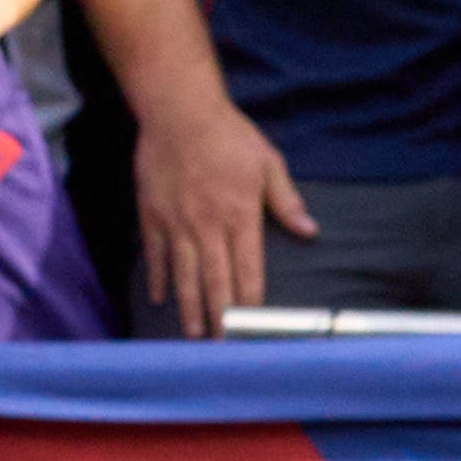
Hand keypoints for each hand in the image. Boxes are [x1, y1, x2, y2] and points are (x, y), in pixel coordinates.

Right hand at [133, 90, 318, 336]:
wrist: (179, 113)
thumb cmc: (229, 136)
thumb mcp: (268, 163)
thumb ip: (286, 201)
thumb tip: (309, 229)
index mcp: (241, 215)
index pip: (248, 270)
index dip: (250, 303)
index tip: (252, 329)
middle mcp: (207, 225)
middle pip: (215, 281)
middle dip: (219, 318)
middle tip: (221, 347)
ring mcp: (176, 223)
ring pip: (184, 275)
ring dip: (189, 307)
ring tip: (194, 335)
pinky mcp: (152, 216)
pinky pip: (155, 255)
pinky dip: (159, 279)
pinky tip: (162, 298)